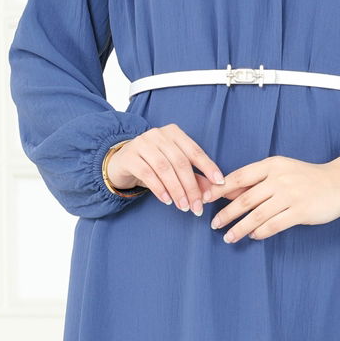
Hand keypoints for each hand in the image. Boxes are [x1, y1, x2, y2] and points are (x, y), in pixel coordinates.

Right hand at [106, 123, 224, 215]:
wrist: (120, 163)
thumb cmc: (152, 165)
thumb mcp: (173, 169)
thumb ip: (193, 176)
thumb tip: (212, 190)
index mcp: (174, 133)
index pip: (194, 150)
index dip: (208, 167)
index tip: (219, 183)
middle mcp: (158, 134)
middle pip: (180, 162)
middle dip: (191, 187)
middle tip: (197, 207)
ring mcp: (142, 143)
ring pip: (165, 168)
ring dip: (177, 190)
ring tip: (183, 206)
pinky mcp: (129, 156)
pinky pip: (147, 173)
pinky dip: (159, 188)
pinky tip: (167, 200)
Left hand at [210, 152, 339, 242]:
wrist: (339, 183)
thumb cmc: (306, 177)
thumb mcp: (281, 170)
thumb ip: (257, 180)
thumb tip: (226, 191)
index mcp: (272, 165)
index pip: (239, 176)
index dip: (219, 189)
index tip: (203, 199)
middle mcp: (279, 178)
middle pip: (244, 199)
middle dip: (226, 213)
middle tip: (213, 224)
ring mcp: (290, 195)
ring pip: (256, 215)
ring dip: (239, 228)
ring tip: (228, 237)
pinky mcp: (300, 211)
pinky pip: (274, 225)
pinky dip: (260, 232)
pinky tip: (252, 236)